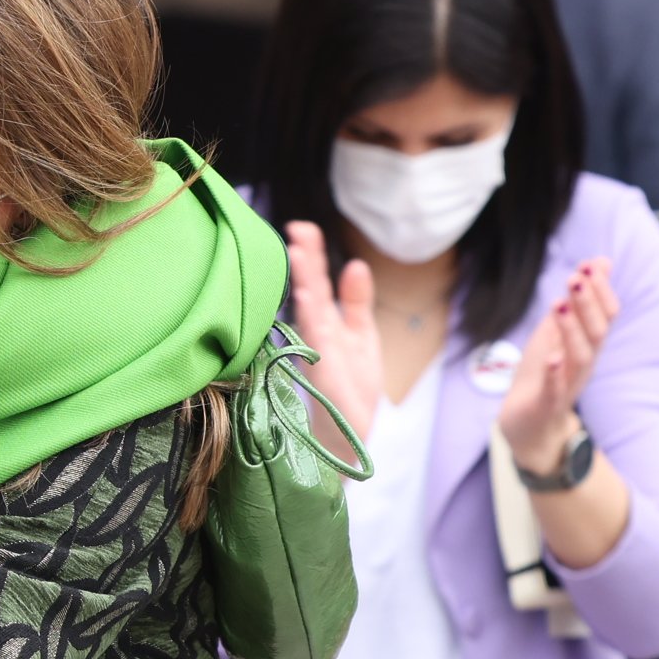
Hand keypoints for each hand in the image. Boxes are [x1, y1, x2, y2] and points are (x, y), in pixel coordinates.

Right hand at [282, 221, 386, 438]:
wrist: (352, 430)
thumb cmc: (353, 385)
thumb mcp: (361, 334)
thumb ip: (356, 301)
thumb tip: (354, 263)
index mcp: (326, 320)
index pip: (317, 281)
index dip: (312, 255)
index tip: (303, 228)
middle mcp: (316, 332)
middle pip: (310, 289)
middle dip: (305, 260)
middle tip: (297, 229)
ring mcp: (317, 351)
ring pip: (309, 309)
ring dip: (303, 282)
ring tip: (298, 253)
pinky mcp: (321, 371)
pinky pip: (315, 340)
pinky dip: (311, 317)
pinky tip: (307, 296)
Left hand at [498, 260, 616, 470]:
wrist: (528, 423)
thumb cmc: (545, 371)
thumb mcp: (559, 329)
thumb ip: (578, 298)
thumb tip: (600, 261)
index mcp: (588, 343)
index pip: (606, 315)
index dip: (600, 291)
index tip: (589, 266)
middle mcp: (584, 362)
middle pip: (597, 332)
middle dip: (588, 303)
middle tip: (576, 277)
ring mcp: (568, 384)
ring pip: (580, 357)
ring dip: (571, 330)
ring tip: (559, 303)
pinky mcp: (547, 404)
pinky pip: (556, 390)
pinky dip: (555, 373)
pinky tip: (551, 357)